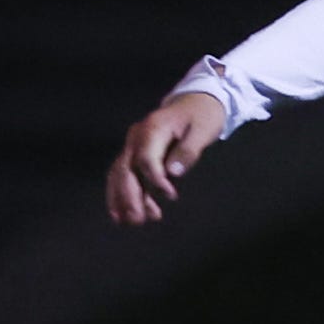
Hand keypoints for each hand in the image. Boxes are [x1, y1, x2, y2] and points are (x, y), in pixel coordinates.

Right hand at [106, 91, 226, 224]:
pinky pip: (124, 175)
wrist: (194, 100)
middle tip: (137, 220)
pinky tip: (126, 213)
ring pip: (120, 175)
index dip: (155, 180)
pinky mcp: (135, 154)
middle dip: (129, 196)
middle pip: (126, 169)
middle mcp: (137, 137)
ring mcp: (133, 145)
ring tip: (132, 222)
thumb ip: (188, 151)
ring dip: (123, 199)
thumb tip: (173, 173)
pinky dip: (123, 194)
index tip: (171, 196)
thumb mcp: (203, 130)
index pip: (146, 158)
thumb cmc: (202, 115)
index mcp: (153, 129)